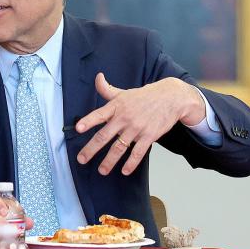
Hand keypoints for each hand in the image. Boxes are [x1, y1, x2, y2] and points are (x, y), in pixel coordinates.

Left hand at [75, 73, 205, 175]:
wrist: (171, 98)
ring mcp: (137, 128)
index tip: (78, 129)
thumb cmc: (144, 96)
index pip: (99, 114)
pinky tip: (124, 171)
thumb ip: (107, 89)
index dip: (88, 121)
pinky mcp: (149, 136)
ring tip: (102, 170)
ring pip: (119, 147)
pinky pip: (138, 152)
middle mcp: (124, 118)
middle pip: (105, 135)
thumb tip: (97, 77)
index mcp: (116, 106)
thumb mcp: (123, 92)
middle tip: (81, 159)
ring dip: (109, 161)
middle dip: (91, 149)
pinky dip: (131, 163)